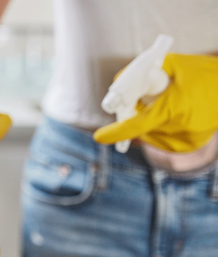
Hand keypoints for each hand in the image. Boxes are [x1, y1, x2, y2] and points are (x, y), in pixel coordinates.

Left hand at [94, 53, 217, 152]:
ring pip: (149, 133)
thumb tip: (119, 83)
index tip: (99, 137)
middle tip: (141, 99)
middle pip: (141, 126)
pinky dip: (159, 126)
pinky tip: (175, 112)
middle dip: (135, 113)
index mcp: (175, 107)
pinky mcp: (187, 146)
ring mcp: (185, 140)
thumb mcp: (173, 64)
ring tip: (169, 102)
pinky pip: (160, 137)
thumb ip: (144, 72)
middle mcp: (180, 128)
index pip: (138, 125)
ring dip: (148, 119)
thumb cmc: (203, 73)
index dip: (117, 132)